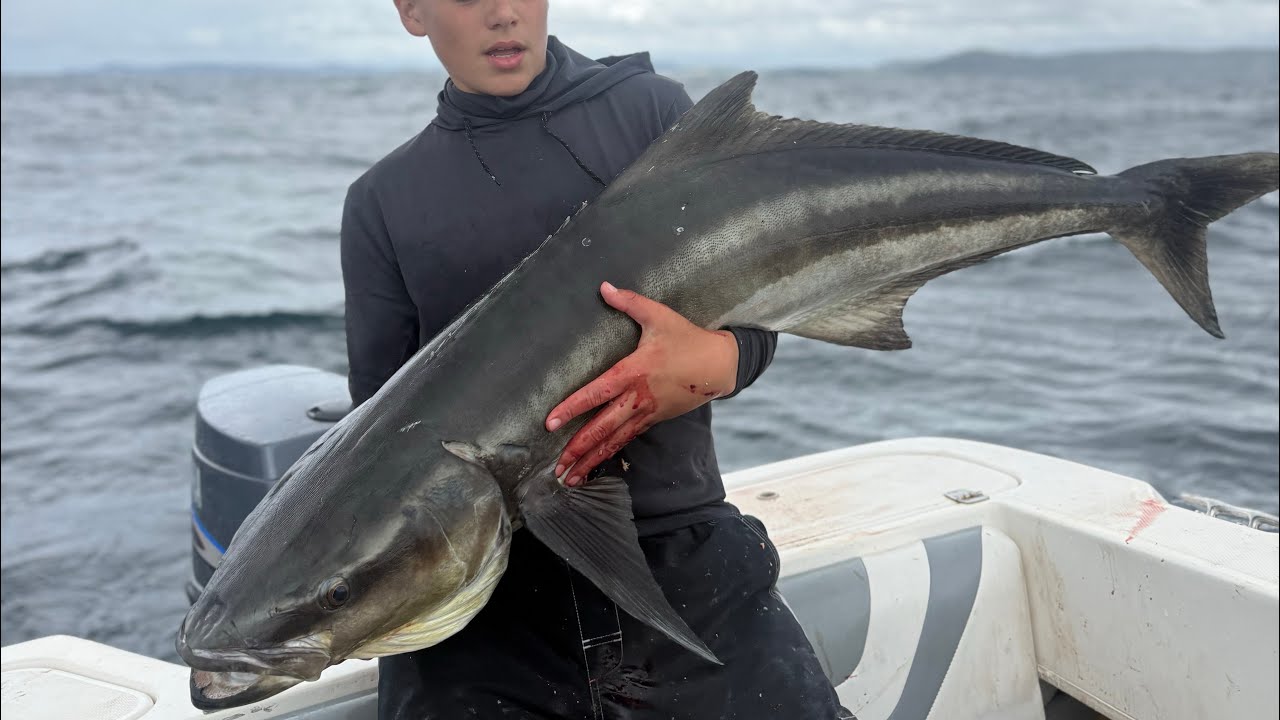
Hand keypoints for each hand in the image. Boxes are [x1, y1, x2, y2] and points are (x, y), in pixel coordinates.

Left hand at [545, 282, 738, 486]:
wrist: (719, 365)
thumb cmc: (687, 339)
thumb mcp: (659, 315)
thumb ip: (629, 302)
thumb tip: (603, 286)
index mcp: (634, 372)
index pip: (596, 392)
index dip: (572, 407)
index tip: (550, 422)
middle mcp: (638, 398)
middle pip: (603, 427)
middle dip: (578, 448)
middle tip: (556, 467)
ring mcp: (647, 413)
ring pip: (614, 440)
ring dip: (591, 460)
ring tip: (568, 479)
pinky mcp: (654, 420)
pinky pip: (626, 440)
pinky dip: (608, 455)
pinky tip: (593, 467)